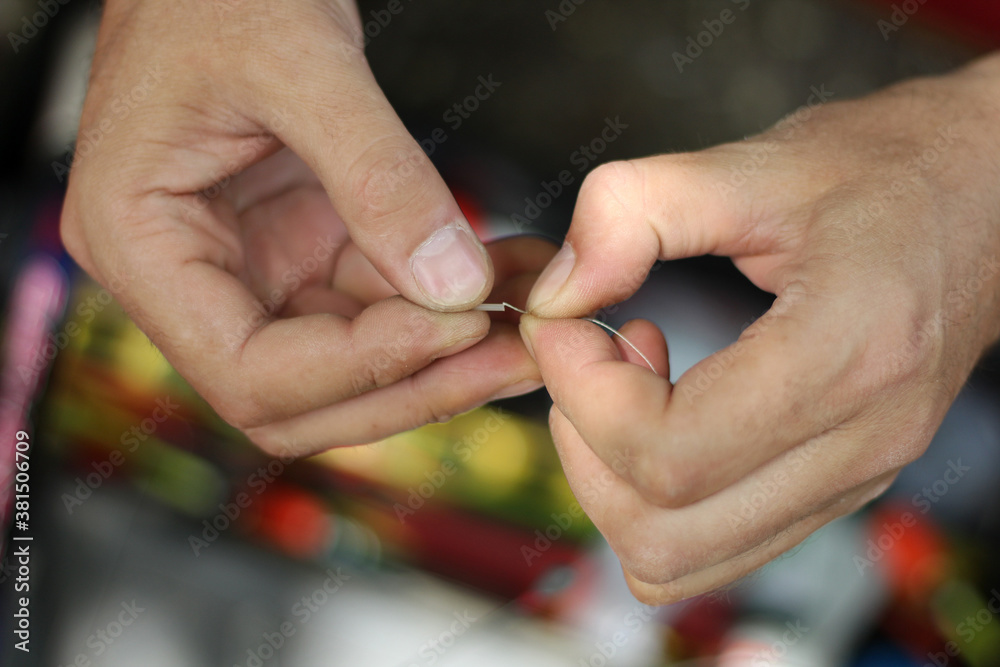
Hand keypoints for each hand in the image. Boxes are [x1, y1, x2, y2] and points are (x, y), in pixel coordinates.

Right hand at [60, 0, 549, 454]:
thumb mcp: (300, 63)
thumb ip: (377, 177)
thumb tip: (456, 289)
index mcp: (141, 246)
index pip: (247, 371)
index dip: (358, 366)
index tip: (455, 325)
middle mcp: (190, 280)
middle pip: (303, 394)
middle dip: (413, 385)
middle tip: (515, 358)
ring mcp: (252, 271)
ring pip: (353, 363)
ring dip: (447, 352)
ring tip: (532, 316)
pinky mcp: (305, 251)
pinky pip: (381, 305)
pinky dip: (447, 302)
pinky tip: (510, 275)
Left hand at [521, 54, 999, 603]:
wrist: (987, 197)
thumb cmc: (881, 170)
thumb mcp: (752, 162)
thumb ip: (634, 210)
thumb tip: (556, 295)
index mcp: (847, 357)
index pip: (668, 454)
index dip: (581, 390)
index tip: (564, 320)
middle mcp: (859, 445)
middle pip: (660, 530)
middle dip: (584, 444)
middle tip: (586, 353)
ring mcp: (853, 479)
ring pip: (677, 561)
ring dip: (611, 481)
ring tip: (624, 382)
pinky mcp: (837, 485)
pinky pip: (711, 546)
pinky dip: (653, 497)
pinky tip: (665, 405)